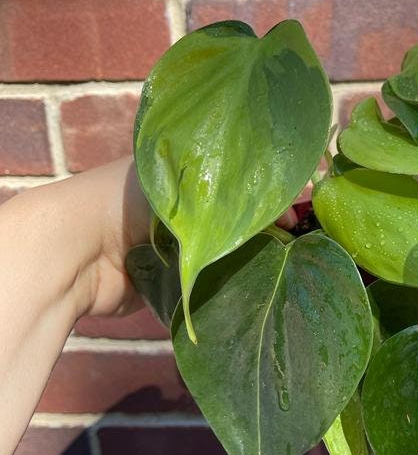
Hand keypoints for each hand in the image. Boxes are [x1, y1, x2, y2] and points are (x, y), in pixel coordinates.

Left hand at [80, 158, 299, 319]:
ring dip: (256, 257)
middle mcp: (185, 207)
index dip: (274, 186)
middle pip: (240, 215)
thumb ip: (235, 194)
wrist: (76, 252)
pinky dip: (235, 283)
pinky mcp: (173, 281)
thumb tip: (288, 213)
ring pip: (231, 250)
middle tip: (303, 237)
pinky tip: (264, 283)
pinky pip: (214, 282)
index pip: (243, 174)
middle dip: (271, 225)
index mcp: (186, 171)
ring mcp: (179, 246)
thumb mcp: (185, 183)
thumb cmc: (124, 200)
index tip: (304, 203)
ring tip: (291, 261)